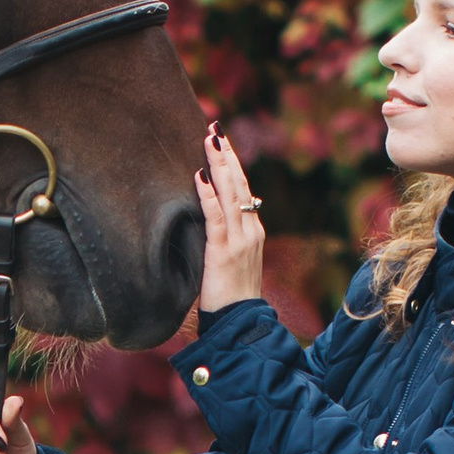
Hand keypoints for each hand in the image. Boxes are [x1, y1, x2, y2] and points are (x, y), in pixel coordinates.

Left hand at [196, 121, 268, 317]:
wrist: (241, 324)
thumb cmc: (232, 296)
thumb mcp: (233, 261)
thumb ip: (227, 238)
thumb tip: (212, 220)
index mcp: (254, 230)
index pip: (244, 189)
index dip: (232, 164)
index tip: (222, 141)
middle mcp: (252, 230)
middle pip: (240, 184)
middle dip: (226, 155)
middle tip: (215, 129)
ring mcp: (241, 240)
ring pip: (231, 194)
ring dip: (219, 165)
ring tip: (210, 140)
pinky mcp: (224, 252)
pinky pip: (217, 218)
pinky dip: (208, 196)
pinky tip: (199, 178)